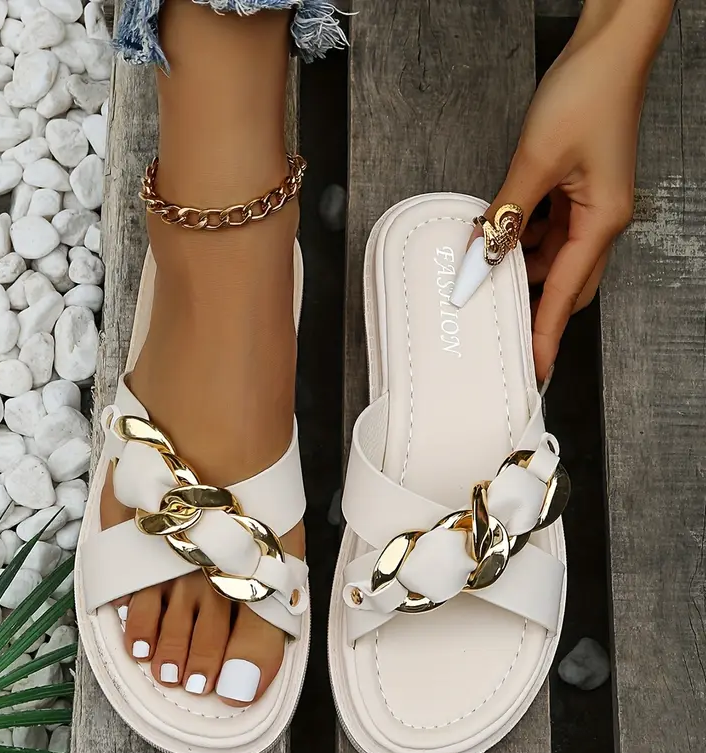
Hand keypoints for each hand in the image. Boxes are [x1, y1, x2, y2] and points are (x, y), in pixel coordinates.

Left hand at [485, 20, 651, 380]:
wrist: (608, 45)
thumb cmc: (586, 94)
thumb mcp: (534, 161)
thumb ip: (505, 216)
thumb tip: (482, 259)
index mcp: (602, 221)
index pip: (566, 293)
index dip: (547, 333)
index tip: (535, 368)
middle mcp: (600, 220)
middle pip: (564, 282)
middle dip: (533, 304)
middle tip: (499, 327)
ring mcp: (589, 206)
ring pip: (551, 257)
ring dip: (520, 266)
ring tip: (484, 274)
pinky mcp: (575, 190)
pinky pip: (547, 229)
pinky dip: (521, 238)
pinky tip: (498, 236)